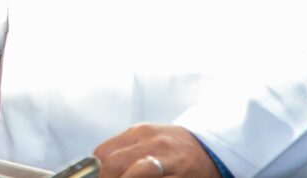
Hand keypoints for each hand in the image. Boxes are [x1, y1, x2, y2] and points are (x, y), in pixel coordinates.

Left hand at [95, 124, 220, 177]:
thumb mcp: (147, 141)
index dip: (94, 172)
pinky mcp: (184, 177)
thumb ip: (124, 152)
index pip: (104, 152)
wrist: (211, 151)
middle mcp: (154, 143)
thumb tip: (96, 171)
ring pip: (137, 173)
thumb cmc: (172, 149)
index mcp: (139, 133)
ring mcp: (171, 161)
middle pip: (116, 163)